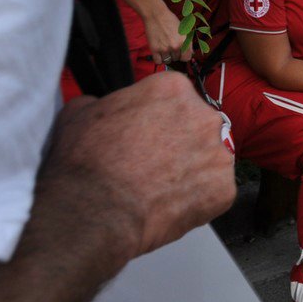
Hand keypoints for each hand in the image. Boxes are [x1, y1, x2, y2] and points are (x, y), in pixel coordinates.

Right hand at [41, 72, 235, 259]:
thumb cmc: (85, 163)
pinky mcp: (223, 187)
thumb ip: (100, 101)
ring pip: (209, 158)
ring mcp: (219, 152)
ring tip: (159, 187)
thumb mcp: (79, 113)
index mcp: (173, 89)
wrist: (96, 212)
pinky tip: (169, 204)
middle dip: (179, 141)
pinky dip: (196, 198)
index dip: (157, 118)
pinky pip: (213, 190)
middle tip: (152, 162)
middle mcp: (204, 115)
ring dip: (190, 169)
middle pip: (197, 125)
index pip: (174, 97)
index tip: (144, 133)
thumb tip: (98, 102)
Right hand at [142, 1, 189, 62]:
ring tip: (164, 48)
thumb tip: (191, 53)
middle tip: (170, 46)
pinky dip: (158, 59)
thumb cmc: (170, 21)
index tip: (181, 53)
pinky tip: (159, 53)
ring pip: (167, 61)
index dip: (184, 56)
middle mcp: (176, 46)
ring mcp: (164, 49)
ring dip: (166, 56)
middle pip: (176, 59)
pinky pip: (158, 61)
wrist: (156, 15)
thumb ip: (188, 43)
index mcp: (185, 42)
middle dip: (174, 54)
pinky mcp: (154, 49)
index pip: (187, 58)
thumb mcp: (184, 30)